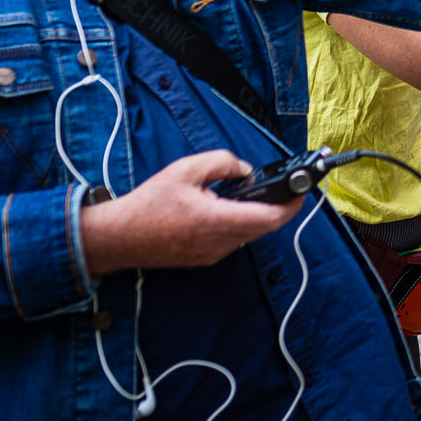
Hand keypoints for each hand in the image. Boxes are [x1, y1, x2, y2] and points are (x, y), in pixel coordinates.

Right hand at [79, 151, 300, 274]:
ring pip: (250, 233)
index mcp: (219, 221)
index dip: (292, 204)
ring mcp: (214, 254)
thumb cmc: (148, 204)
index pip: (271, 218)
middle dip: (279, 205)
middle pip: (266, 226)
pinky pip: (233, 239)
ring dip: (257, 214)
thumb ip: (223, 163)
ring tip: (252, 192)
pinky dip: (240, 222)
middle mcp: (221, 243)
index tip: (302, 188)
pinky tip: (227, 206)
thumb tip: (246, 171)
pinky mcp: (205, 258)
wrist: (117, 238)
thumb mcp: (186, 169)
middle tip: (284, 186)